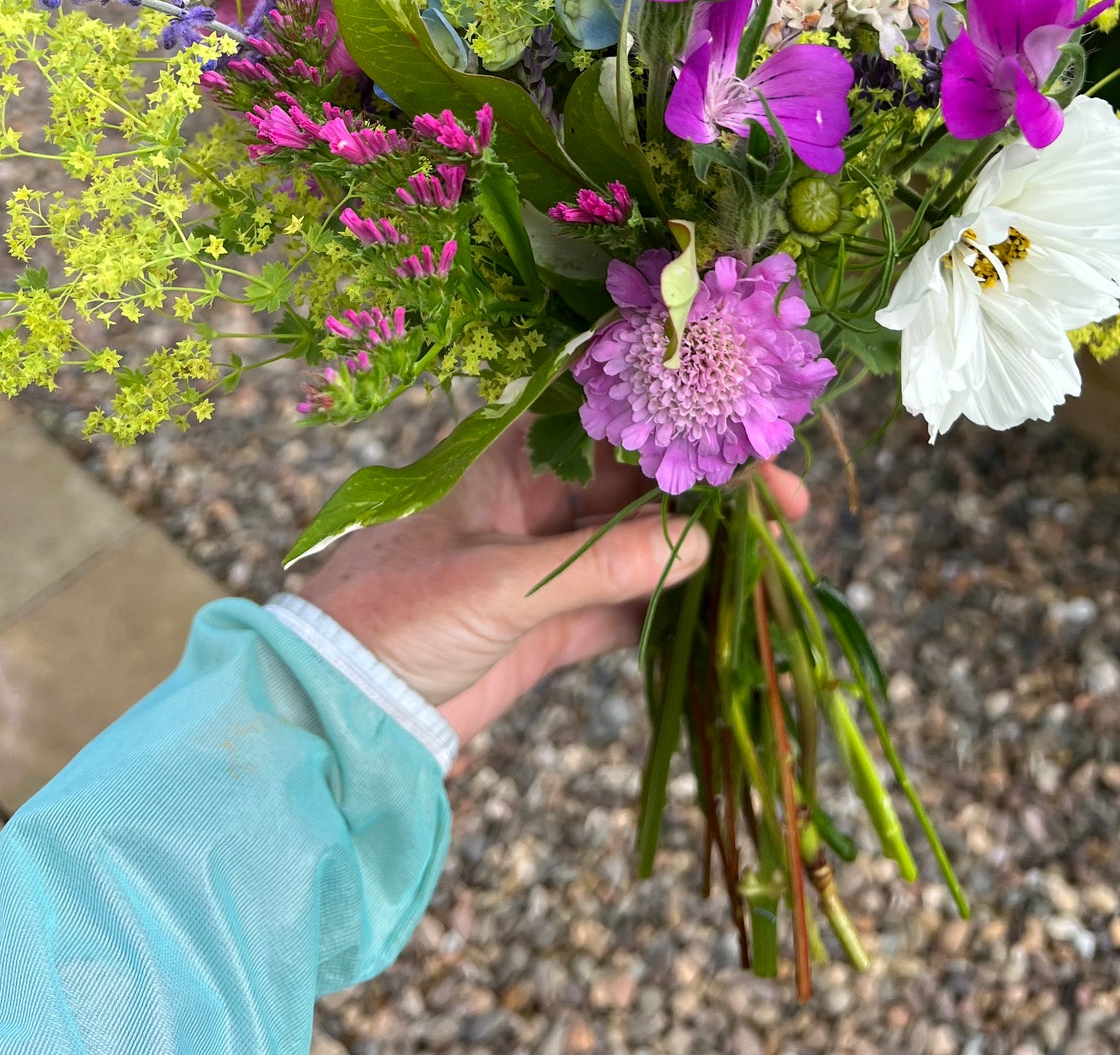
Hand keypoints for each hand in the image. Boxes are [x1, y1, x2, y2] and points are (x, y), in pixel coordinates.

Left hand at [301, 424, 809, 743]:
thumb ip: (597, 567)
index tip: (746, 426)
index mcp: (509, 454)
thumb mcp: (496, 586)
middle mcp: (535, 495)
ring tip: (776, 546)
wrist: (333, 709)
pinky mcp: (550, 620)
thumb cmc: (390, 617)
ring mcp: (545, 558)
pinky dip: (675, 600)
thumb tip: (702, 544)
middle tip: (787, 502)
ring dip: (704, 540)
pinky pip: (628, 599)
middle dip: (712, 482)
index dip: (682, 410)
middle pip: (642, 474)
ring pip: (644, 536)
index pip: (612, 412)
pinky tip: (727, 601)